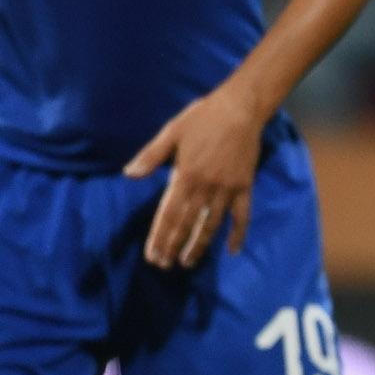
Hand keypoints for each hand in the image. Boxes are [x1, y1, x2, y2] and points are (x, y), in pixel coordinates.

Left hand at [124, 82, 267, 267]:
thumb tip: (129, 174)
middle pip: (187, 224)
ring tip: (189, 263)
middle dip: (174, 246)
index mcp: (185, 175)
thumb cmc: (202, 118)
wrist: (240, 109)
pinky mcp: (244, 187)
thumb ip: (151, 156)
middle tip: (165, 265)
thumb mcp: (172, 132)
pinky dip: (238, 234)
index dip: (160, 238)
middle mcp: (206, 187)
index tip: (153, 256)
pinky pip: (242, 216)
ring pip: (212, 225)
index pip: (169, 214)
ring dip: (199, 246)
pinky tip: (232, 250)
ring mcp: (227, 189)